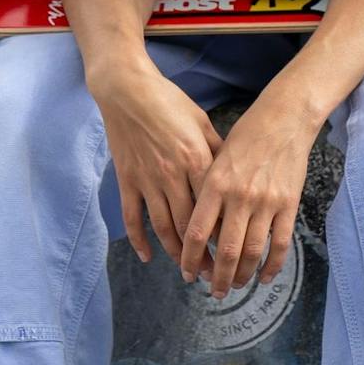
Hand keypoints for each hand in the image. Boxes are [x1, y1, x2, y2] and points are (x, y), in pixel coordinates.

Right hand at [89, 60, 222, 274]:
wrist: (127, 89)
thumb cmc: (169, 101)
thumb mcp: (201, 121)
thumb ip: (217, 150)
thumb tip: (234, 174)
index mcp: (197, 159)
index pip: (215, 206)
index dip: (225, 233)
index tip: (236, 251)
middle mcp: (173, 174)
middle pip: (191, 225)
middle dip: (204, 255)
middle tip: (216, 275)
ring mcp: (148, 179)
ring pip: (163, 227)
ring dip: (177, 254)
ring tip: (188, 273)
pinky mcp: (127, 180)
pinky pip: (133, 217)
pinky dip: (139, 240)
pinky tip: (148, 257)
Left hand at [179, 100, 315, 297]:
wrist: (283, 119)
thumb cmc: (245, 136)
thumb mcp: (215, 158)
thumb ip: (208, 192)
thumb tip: (200, 231)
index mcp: (216, 183)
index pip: (197, 232)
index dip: (190, 259)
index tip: (187, 274)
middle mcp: (239, 196)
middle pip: (226, 250)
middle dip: (218, 278)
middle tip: (214, 291)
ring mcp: (266, 202)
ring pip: (252, 251)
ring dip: (243, 275)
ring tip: (236, 285)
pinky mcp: (288, 204)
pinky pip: (280, 244)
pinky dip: (272, 266)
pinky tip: (265, 277)